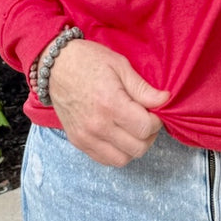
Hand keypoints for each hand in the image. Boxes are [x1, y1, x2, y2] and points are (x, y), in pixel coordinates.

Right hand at [44, 38, 169, 166]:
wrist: (55, 66)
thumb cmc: (89, 60)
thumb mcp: (120, 65)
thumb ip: (143, 88)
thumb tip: (165, 100)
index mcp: (110, 104)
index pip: (145, 128)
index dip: (156, 121)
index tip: (153, 110)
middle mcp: (98, 126)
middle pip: (137, 148)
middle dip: (149, 135)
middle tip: (146, 119)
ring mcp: (86, 137)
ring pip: (123, 160)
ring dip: (134, 147)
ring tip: (133, 128)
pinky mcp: (78, 142)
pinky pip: (104, 160)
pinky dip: (117, 152)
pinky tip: (118, 134)